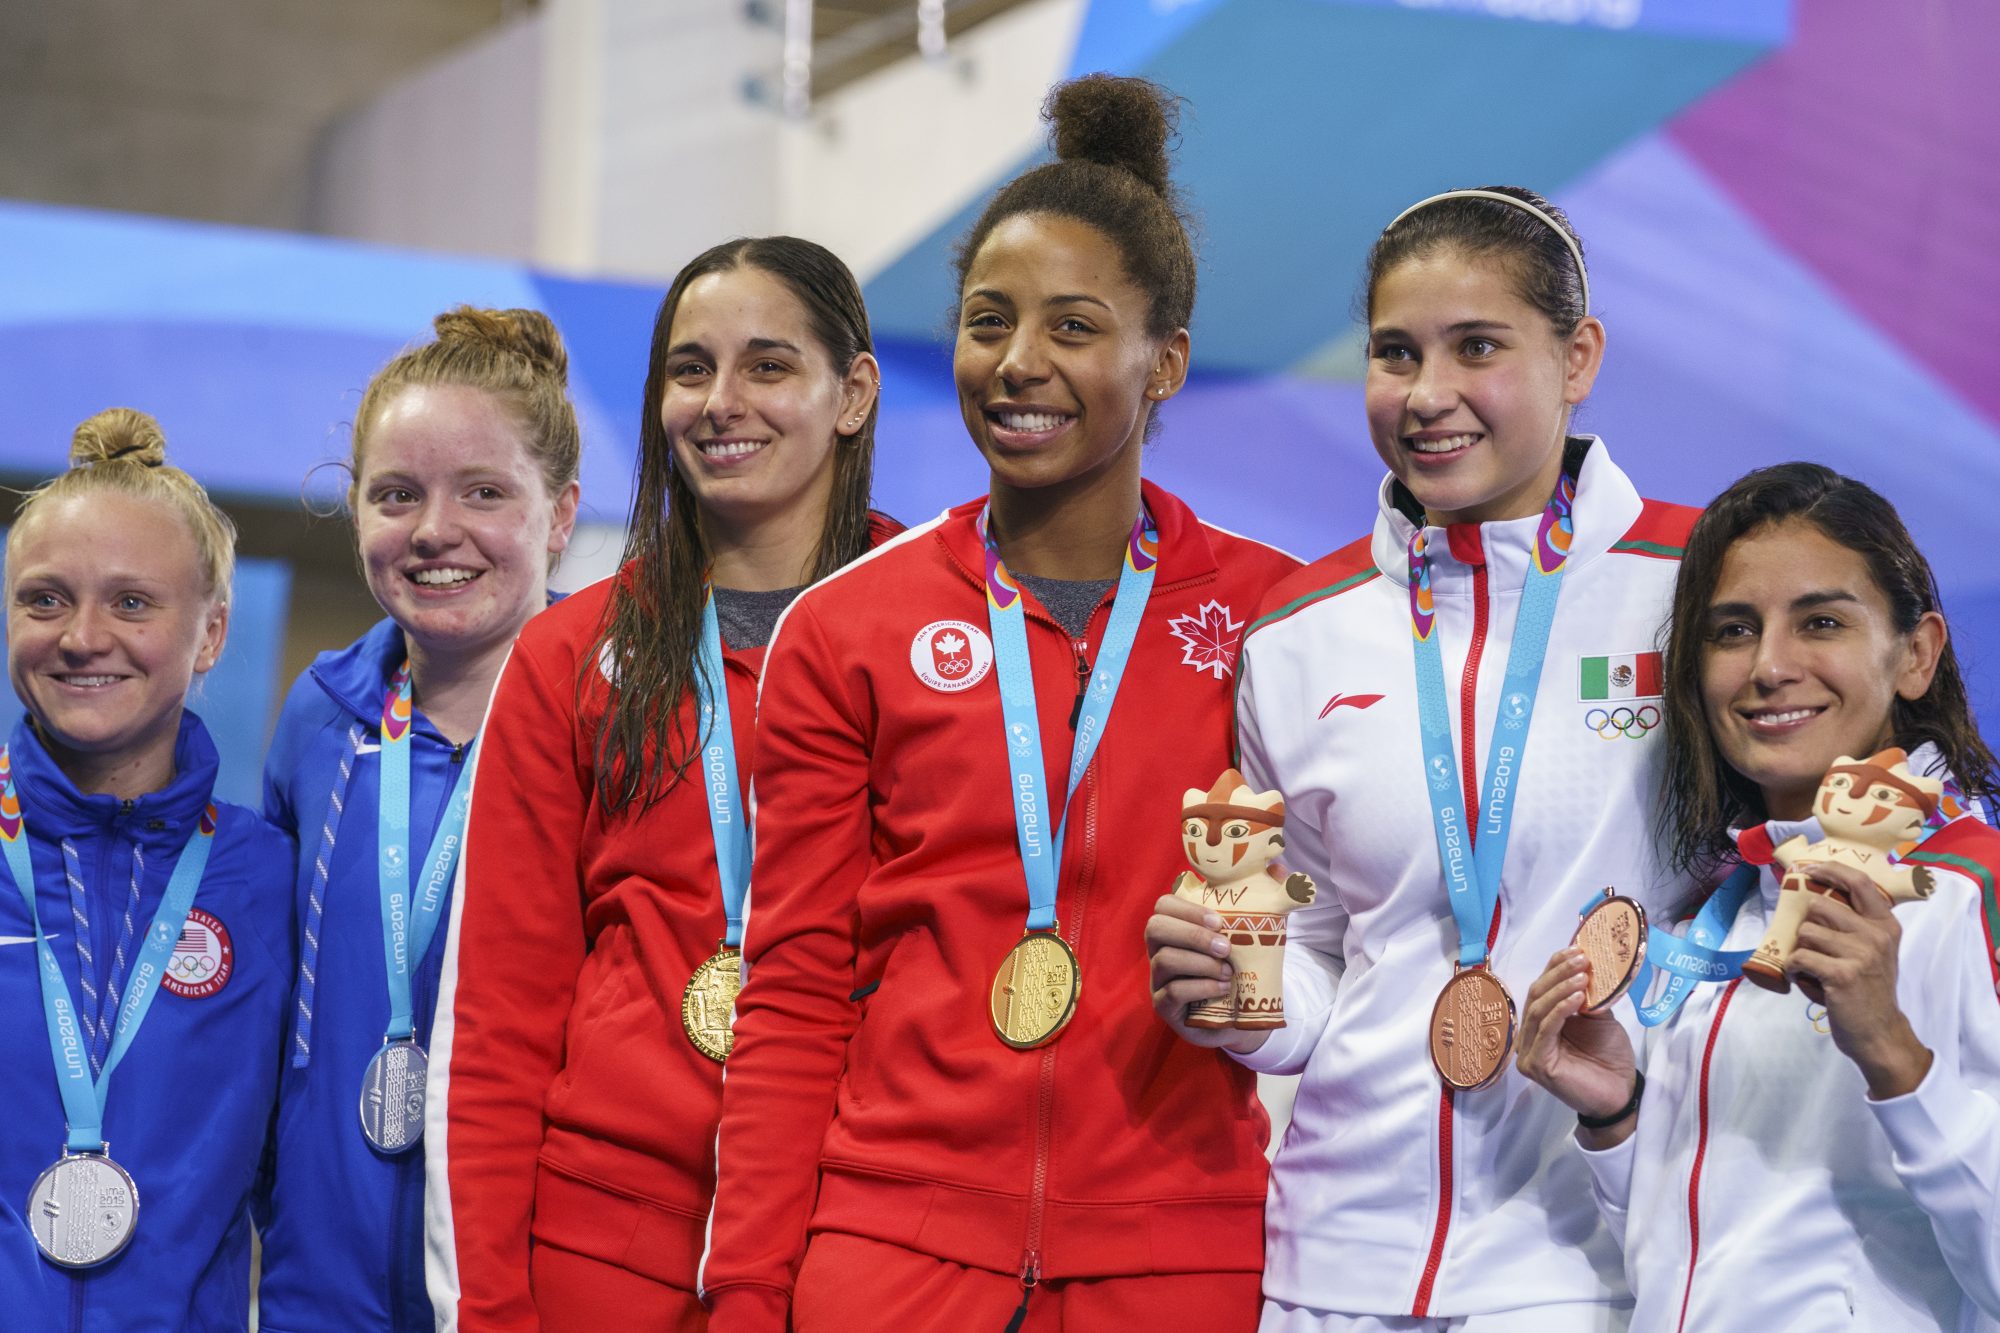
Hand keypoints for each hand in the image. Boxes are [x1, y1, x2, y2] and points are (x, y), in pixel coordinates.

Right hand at [1145, 895, 1268, 1054]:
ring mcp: (1158, 979)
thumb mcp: (1251, 935)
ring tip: (1229, 972)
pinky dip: (1200, 987)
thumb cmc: (1239, 969)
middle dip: (1192, 934)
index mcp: (1176, 928)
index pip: (1164, 905)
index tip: (1219, 920)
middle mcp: (1160, 950)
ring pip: (1164, 960)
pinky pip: (1172, 992)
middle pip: (1155, 928)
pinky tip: (1223, 988)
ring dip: (1201, 963)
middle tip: (1226, 947)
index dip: (1187, 909)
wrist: (1241, 1016)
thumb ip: (1263, 901)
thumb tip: (1279, 867)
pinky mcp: (1164, 1006)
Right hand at [1515, 947, 1639, 1145]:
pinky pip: (1546, 1030)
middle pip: (1536, 995)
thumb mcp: (1598, 1019)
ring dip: (1561, 988)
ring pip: (1538, 1010)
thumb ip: (1587, 998)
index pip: (1541, 988)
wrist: (1620, 1094)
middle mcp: (1529, 1036)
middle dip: (1559, 973)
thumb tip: (1585, 967)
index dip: (1555, 966)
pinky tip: (1577, 998)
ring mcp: (1528, 1052)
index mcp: (1541, 1022)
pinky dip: (1560, 1010)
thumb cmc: (1608, 1057)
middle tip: (1581, 958)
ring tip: (1582, 975)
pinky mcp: (1536, 1064)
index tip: (1575, 949)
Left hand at [1793, 861, 1933, 1099]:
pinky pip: (1799, 957)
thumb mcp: (1872, 952)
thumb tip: (1811, 897)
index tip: (1807, 869)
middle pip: (1819, 906)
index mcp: (1885, 925)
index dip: (1830, 870)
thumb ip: (1853, 925)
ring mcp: (1861, 953)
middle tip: (1813, 949)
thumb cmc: (1868, 990)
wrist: (1879, 1032)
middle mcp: (1876, 935)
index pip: (1859, 882)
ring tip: (1813, 969)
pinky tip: (1806, 981)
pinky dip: (1795, 970)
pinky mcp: (1842, 974)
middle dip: (1806, 926)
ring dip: (1800, 950)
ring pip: (1805, 932)